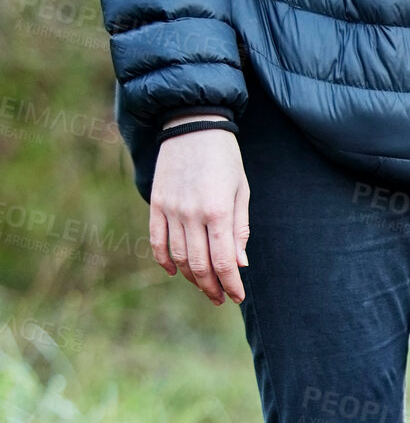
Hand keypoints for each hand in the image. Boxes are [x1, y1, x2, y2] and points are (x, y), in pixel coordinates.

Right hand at [150, 120, 249, 305]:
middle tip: (221, 298)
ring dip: (191, 277)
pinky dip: (164, 259)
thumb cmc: (224, 159)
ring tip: (204, 286)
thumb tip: (239, 265)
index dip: (231, 285)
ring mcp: (171, 209)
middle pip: (199, 265)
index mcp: (218, 212)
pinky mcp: (156, 203)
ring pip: (178, 256)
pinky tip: (176, 271)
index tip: (237, 297)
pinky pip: (157, 240)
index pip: (224, 262)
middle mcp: (192, 214)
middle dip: (212, 287)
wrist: (191, 124)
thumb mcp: (241, 192)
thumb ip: (239, 230)